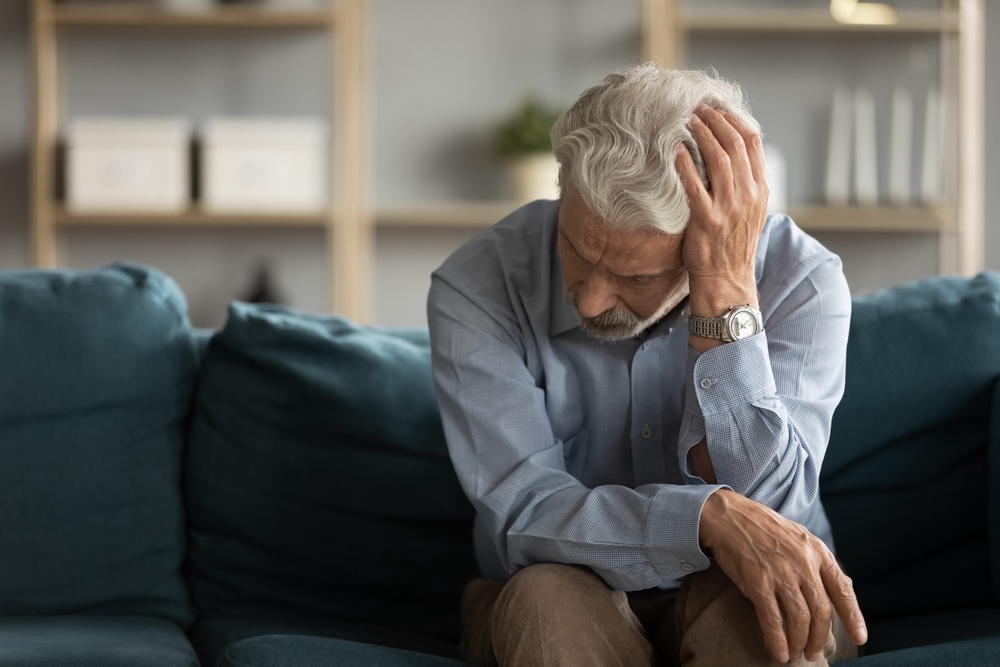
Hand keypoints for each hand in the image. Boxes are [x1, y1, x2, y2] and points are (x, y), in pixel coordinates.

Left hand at [676, 105, 768, 311]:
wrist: (727, 278)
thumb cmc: (732, 243)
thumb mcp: (749, 210)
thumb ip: (744, 182)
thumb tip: (731, 151)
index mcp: (760, 189)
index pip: (753, 143)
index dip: (734, 120)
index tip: (717, 108)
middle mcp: (748, 195)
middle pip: (735, 145)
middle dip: (716, 121)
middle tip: (698, 108)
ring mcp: (729, 207)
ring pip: (719, 160)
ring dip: (702, 135)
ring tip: (687, 120)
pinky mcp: (707, 220)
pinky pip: (695, 186)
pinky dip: (685, 165)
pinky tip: (674, 150)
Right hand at [699, 489, 867, 663]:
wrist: (729, 516)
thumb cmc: (763, 529)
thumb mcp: (799, 538)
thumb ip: (816, 563)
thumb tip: (835, 591)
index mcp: (817, 551)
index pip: (842, 589)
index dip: (853, 617)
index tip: (860, 637)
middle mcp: (803, 563)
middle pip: (821, 611)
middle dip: (818, 638)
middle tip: (812, 652)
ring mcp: (781, 573)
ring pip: (799, 619)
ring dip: (798, 642)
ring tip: (794, 653)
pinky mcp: (758, 582)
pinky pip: (773, 619)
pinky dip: (777, 640)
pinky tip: (778, 651)